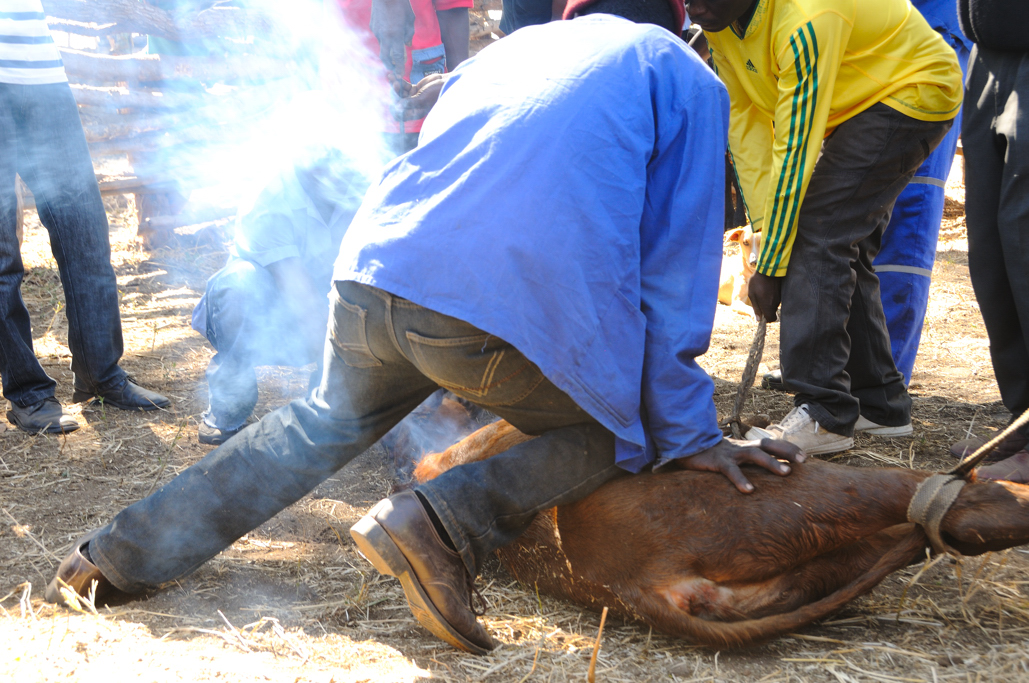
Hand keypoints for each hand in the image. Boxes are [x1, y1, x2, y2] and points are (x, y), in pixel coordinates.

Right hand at [370, 0, 414, 77]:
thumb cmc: (400, 4)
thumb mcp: (410, 19)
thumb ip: (409, 34)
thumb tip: (407, 43)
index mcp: (395, 35)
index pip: (397, 57)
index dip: (399, 67)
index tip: (401, 75)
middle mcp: (384, 36)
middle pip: (385, 57)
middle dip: (390, 65)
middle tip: (395, 69)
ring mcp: (377, 31)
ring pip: (382, 46)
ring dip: (388, 50)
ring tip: (394, 50)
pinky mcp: (373, 26)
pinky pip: (379, 36)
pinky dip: (385, 39)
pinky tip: (390, 33)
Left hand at [388, 72, 444, 120]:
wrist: (445, 83)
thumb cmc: (436, 93)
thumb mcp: (422, 99)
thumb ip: (409, 103)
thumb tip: (397, 107)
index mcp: (415, 112)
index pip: (400, 113)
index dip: (395, 106)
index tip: (393, 97)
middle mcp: (413, 106)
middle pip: (398, 101)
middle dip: (394, 93)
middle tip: (395, 84)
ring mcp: (413, 97)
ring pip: (399, 92)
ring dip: (395, 85)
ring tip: (392, 77)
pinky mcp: (414, 89)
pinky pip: (403, 86)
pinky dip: (399, 81)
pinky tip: (395, 75)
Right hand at [673, 438, 805, 492]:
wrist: (684, 446)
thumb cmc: (708, 456)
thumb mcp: (729, 457)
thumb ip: (742, 463)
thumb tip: (758, 475)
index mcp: (744, 447)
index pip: (770, 444)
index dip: (787, 448)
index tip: (804, 457)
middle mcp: (740, 448)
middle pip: (767, 445)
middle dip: (786, 451)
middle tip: (803, 461)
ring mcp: (729, 454)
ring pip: (754, 455)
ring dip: (771, 463)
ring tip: (786, 473)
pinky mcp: (717, 462)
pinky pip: (731, 471)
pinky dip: (740, 480)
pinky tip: (749, 491)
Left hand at [748, 272, 782, 321]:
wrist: (768, 270)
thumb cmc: (757, 283)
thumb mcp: (752, 295)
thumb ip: (756, 308)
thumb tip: (758, 319)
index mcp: (768, 306)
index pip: (771, 319)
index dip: (766, 319)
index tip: (761, 314)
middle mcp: (775, 304)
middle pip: (772, 312)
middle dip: (766, 310)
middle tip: (759, 301)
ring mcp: (780, 298)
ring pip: (774, 305)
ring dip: (768, 302)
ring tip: (762, 292)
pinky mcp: (781, 292)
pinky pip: (776, 299)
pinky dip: (772, 297)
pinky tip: (767, 289)